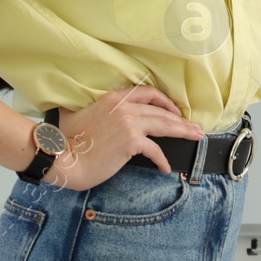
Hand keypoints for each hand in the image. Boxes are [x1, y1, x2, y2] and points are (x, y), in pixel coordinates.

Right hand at [41, 83, 204, 190]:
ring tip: (195, 138)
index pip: (148, 92)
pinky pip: (155, 150)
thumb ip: (87, 106)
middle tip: (196, 127)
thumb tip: (83, 107)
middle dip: (181, 120)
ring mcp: (129, 123)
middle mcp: (124, 107)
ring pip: (164, 125)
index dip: (165, 101)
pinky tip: (165, 167)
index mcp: (114, 98)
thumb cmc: (66, 140)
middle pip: (161, 111)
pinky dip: (162, 159)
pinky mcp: (131, 141)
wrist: (64, 158)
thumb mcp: (76, 113)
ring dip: (183, 132)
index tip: (175, 111)